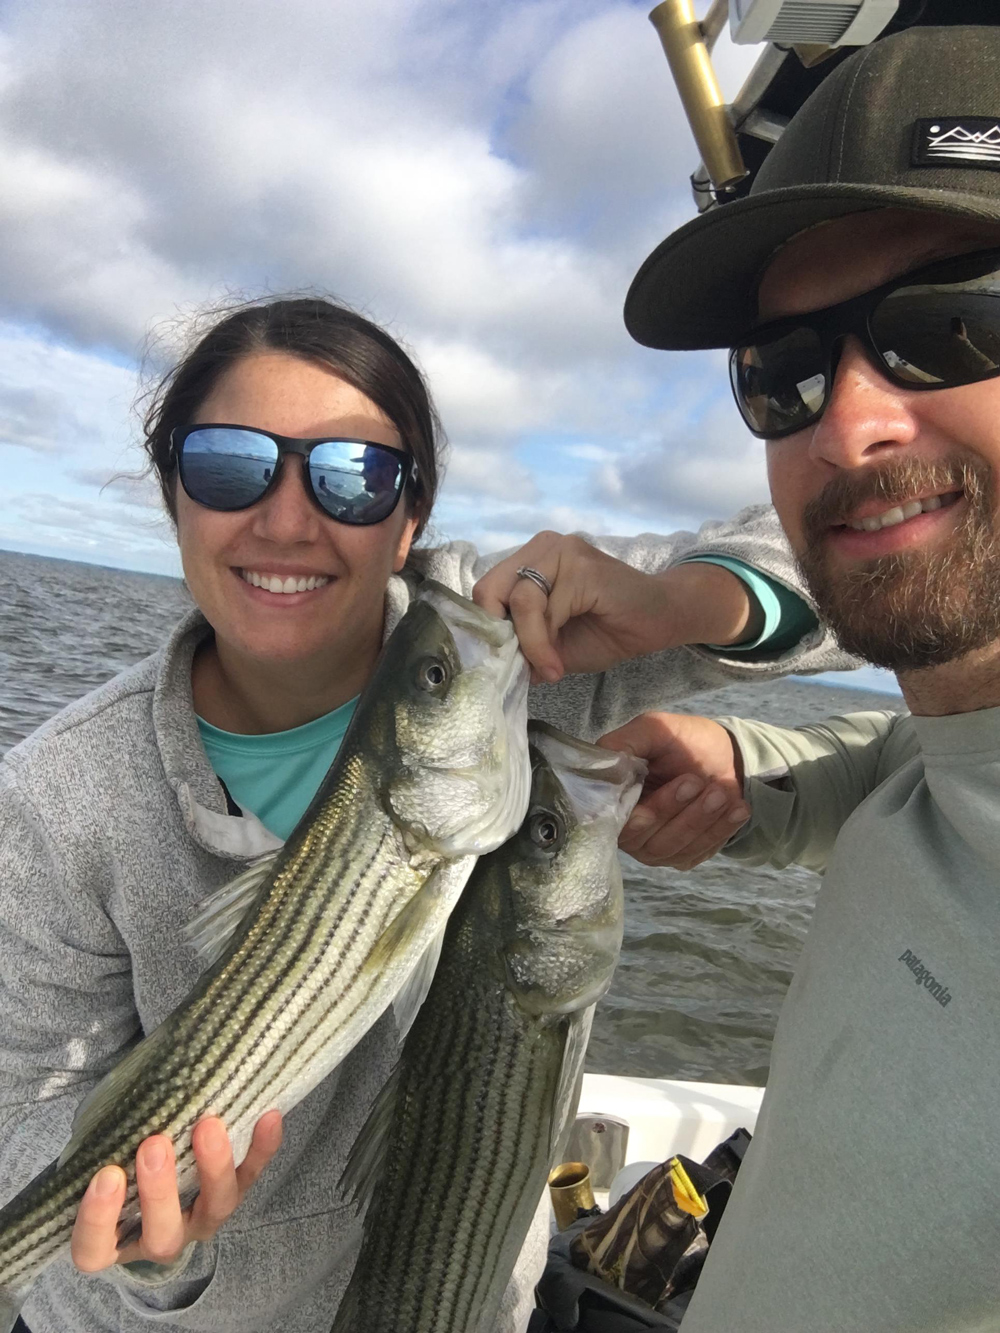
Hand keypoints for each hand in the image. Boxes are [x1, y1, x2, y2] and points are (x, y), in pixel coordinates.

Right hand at [71, 1111, 282, 1272]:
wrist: (164, 1156)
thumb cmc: (121, 1158)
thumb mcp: (105, 1156)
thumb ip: (106, 1143)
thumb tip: (118, 1102)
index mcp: (115, 1238)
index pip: (94, 1250)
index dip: (97, 1220)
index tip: (105, 1176)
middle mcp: (162, 1236)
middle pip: (162, 1235)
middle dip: (159, 1191)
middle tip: (153, 1146)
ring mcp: (202, 1218)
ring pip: (215, 1208)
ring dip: (213, 1168)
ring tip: (206, 1127)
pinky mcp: (235, 1192)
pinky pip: (252, 1175)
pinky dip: (262, 1148)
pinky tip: (268, 1118)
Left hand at [473, 533, 759, 683]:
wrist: (661, 620)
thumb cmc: (608, 629)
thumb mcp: (551, 644)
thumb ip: (519, 644)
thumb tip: (487, 662)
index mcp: (529, 560)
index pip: (485, 591)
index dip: (486, 630)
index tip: (502, 664)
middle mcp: (540, 547)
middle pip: (490, 590)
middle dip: (501, 636)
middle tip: (521, 667)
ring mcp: (561, 550)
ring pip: (519, 600)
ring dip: (529, 645)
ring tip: (549, 670)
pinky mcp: (581, 565)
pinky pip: (545, 607)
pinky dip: (543, 643)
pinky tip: (558, 666)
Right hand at [599, 712, 749, 869]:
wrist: (723, 756)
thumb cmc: (682, 741)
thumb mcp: (652, 729)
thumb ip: (622, 743)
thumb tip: (603, 764)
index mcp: (612, 800)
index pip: (616, 822)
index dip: (642, 814)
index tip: (676, 788)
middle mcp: (627, 830)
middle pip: (646, 838)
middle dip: (676, 812)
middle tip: (699, 782)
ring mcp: (654, 847)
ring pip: (673, 847)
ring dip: (700, 820)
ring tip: (722, 791)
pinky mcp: (683, 856)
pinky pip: (697, 852)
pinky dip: (720, 830)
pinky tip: (737, 808)